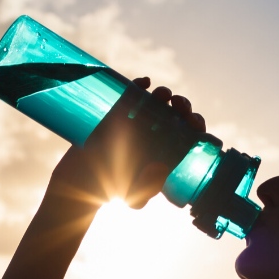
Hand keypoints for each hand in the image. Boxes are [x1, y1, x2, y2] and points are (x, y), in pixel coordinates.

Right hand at [48, 76, 206, 209]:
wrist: (82, 181)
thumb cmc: (112, 190)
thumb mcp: (133, 196)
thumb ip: (147, 189)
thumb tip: (160, 169)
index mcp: (166, 152)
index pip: (190, 135)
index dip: (196, 125)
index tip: (192, 122)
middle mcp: (156, 135)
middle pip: (178, 115)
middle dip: (184, 107)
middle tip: (179, 106)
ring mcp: (138, 123)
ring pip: (158, 102)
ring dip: (164, 94)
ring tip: (163, 95)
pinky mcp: (118, 113)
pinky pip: (132, 94)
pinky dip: (139, 85)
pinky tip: (145, 82)